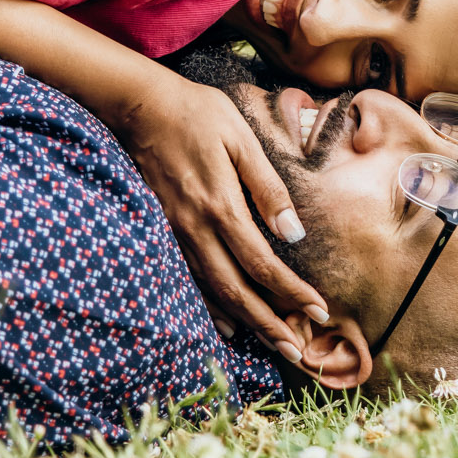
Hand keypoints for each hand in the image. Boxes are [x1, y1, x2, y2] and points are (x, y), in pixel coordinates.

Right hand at [119, 74, 327, 358]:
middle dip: (269, 324)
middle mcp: (196, 228)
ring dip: (243, 321)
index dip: (292, 292)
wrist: (139, 106)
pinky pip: (188, 280)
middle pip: (236, 290)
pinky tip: (227, 323)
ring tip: (271, 342)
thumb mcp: (241, 139)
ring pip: (210, 291)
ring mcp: (175, 234)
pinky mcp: (162, 232)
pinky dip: (209, 307)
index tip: (319, 310)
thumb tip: (293, 233)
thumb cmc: (197, 115)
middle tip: (297, 350)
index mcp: (221, 206)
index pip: (262, 264)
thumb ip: (267, 188)